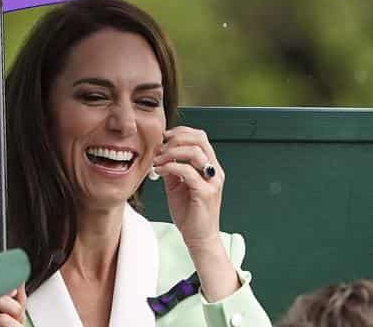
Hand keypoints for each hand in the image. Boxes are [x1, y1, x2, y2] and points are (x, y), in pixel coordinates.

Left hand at [153, 126, 239, 300]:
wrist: (199, 238)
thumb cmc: (190, 213)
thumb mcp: (178, 185)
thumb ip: (172, 168)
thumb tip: (160, 153)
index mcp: (210, 166)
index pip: (199, 137)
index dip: (180, 133)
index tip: (163, 138)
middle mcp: (215, 171)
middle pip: (199, 139)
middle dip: (175, 138)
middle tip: (159, 147)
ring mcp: (212, 181)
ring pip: (194, 152)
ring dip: (171, 152)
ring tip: (157, 160)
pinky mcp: (205, 193)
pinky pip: (187, 171)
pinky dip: (170, 167)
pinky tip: (159, 171)